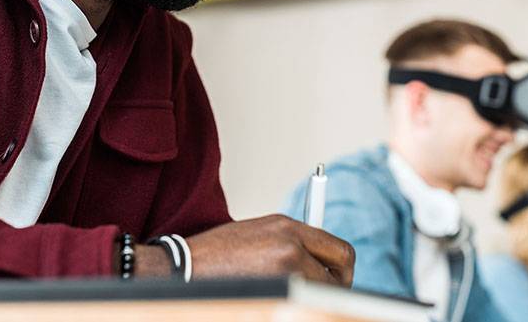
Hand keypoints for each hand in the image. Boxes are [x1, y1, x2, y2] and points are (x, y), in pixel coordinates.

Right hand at [186, 215, 354, 285]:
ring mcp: (286, 265)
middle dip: (336, 284)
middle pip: (341, 267)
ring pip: (323, 289)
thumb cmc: (217, 255)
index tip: (334, 278)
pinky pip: (302, 299)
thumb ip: (290, 242)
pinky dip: (295, 303)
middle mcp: (291, 241)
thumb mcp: (257, 234)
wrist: (186, 266)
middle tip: (323, 295)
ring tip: (287, 296)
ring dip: (312, 296)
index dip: (340, 267)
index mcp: (286, 225)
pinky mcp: (278, 286)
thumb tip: (318, 262)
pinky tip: (276, 298)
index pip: (338, 248)